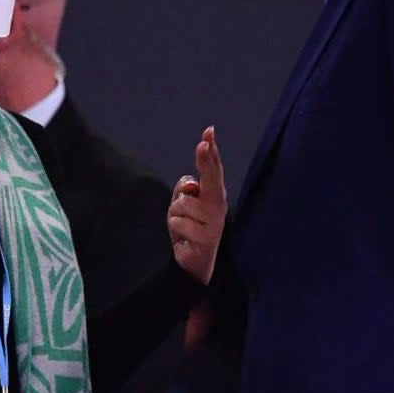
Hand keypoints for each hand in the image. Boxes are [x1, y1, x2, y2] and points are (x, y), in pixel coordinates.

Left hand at [168, 126, 226, 284]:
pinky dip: (175, 228)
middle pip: (212, 178)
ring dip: (175, 213)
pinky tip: (184, 238)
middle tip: (203, 143)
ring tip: (183, 225)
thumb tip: (191, 186)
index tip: (209, 131)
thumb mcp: (184, 203)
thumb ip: (186, 189)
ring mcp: (214, 223)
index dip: (211, 149)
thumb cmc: (190, 226)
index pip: (214, 167)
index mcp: (215, 194)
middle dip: (206, 160)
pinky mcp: (205, 240)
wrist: (194, 261)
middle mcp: (218, 206)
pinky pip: (177, 222)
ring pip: (182, 203)